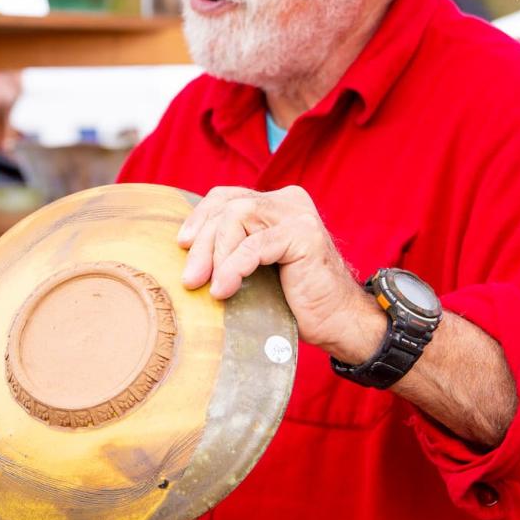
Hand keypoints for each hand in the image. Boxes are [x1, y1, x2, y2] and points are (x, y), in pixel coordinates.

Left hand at [177, 187, 384, 362]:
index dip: (200, 217)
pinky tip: (224, 291)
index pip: (226, 196)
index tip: (181, 245)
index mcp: (276, 204)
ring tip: (208, 285)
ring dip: (216, 254)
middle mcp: (288, 201)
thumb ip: (231, 248)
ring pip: (237, 218)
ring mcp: (298, 215)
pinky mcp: (304, 235)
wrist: (338, 322)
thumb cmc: (293, 300)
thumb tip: (183, 251)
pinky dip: (233, 268)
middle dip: (202, 242)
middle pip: (228, 206)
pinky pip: (254, 246)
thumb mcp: (254, 267)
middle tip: (190, 278)